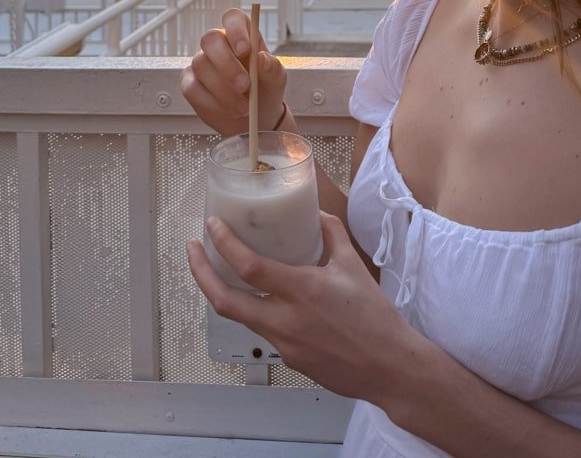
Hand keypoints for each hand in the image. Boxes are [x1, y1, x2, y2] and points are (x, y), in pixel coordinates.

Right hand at [180, 8, 286, 136]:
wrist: (255, 118)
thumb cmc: (265, 90)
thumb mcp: (276, 80)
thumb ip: (272, 68)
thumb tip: (261, 59)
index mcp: (241, 35)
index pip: (232, 18)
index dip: (236, 30)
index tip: (245, 50)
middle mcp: (218, 45)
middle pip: (210, 40)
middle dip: (227, 63)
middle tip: (245, 85)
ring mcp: (201, 63)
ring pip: (201, 65)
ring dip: (223, 89)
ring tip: (243, 107)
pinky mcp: (190, 84)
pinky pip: (191, 88)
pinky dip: (211, 102)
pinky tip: (228, 111)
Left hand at [186, 212, 415, 403]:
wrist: (388, 366)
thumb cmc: (374, 317)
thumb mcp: (353, 265)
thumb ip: (331, 234)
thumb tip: (316, 215)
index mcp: (302, 291)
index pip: (249, 267)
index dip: (224, 244)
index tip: (212, 226)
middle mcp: (285, 319)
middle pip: (224, 301)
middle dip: (200, 273)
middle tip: (193, 249)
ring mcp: (282, 343)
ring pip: (239, 316)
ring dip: (222, 291)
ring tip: (217, 270)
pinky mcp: (288, 359)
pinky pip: (262, 330)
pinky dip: (254, 310)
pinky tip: (261, 298)